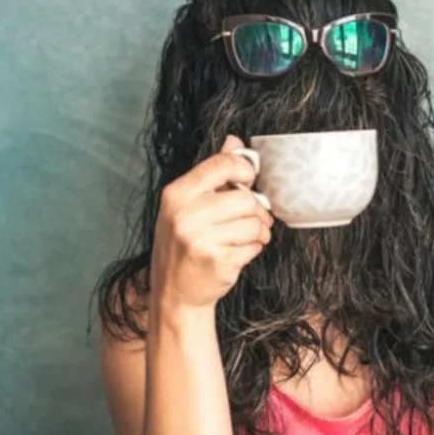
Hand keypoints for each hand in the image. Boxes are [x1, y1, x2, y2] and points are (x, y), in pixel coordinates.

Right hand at [149, 135, 274, 310]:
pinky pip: (254, 246)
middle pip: (246, 198)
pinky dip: (253, 250)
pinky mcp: (216, 261)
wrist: (174, 294)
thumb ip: (213, 173)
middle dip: (256, 211)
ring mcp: (199, 239)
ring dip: (259, 233)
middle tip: (251, 221)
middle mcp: (184, 214)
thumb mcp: (188, 205)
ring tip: (245, 239)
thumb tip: (234, 140)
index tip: (248, 182)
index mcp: (177, 193)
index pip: (222, 164)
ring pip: (254, 223)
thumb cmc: (185, 245)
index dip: (245, 171)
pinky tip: (237, 254)